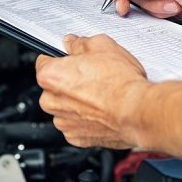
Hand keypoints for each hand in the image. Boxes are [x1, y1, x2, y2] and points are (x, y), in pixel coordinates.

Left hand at [35, 34, 148, 148]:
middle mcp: (50, 101)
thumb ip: (80, 43)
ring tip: (101, 95)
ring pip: (64, 107)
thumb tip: (73, 43)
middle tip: (92, 76)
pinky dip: (86, 119)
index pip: (44, 61)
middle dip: (69, 82)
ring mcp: (63, 122)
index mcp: (50, 76)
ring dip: (77, 102)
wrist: (138, 112)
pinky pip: (76, 124)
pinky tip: (102, 110)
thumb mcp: (102, 46)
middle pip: (53, 87)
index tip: (71, 60)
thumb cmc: (121, 83)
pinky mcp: (76, 138)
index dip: (61, 59)